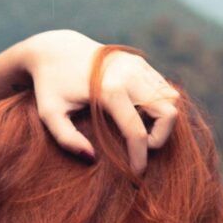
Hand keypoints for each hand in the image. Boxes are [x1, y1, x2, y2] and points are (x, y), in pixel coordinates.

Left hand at [20, 31, 180, 176]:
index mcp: (108, 89)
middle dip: (160, 137)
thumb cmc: (50, 86)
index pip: (136, 130)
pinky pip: (164, 88)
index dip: (140, 156)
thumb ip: (66, 139)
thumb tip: (92, 158)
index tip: (136, 173)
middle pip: (167, 113)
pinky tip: (140, 115)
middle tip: (141, 146)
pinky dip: (160, 106)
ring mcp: (137, 66)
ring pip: (172, 99)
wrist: (55, 48)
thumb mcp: (50, 113)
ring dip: (162, 121)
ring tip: (140, 130)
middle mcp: (129, 75)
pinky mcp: (140, 62)